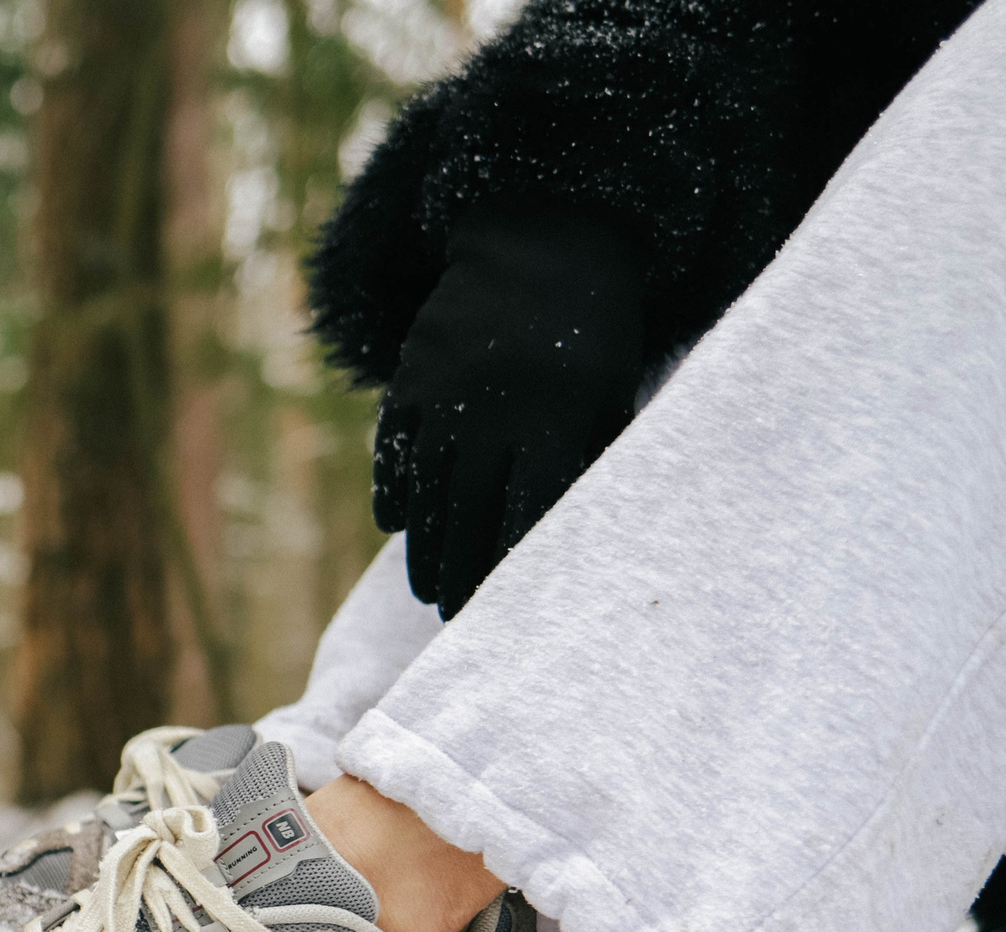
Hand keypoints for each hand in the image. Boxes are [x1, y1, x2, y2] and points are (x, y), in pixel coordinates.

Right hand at [375, 199, 645, 615]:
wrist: (544, 237)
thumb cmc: (597, 329)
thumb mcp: (611, 391)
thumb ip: (588, 459)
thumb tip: (567, 539)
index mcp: (555, 416)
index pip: (526, 517)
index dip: (510, 572)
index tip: (502, 614)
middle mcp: (494, 410)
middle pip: (469, 516)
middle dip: (461, 575)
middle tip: (456, 621)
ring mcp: (445, 393)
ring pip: (427, 491)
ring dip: (425, 548)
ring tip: (427, 589)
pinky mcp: (412, 377)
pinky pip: (394, 449)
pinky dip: (395, 491)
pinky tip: (398, 526)